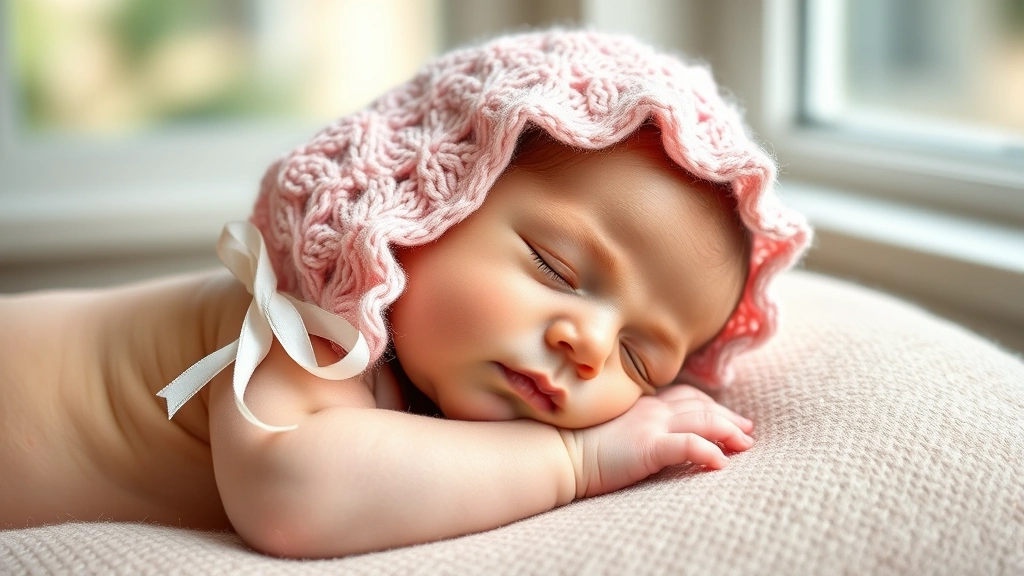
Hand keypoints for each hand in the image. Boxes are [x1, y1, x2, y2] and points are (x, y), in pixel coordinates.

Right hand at [558, 385, 754, 498]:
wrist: (558, 453)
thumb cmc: (578, 446)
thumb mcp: (613, 430)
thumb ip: (634, 427)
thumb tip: (647, 438)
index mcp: (643, 405)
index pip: (686, 398)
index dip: (711, 406)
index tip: (730, 417)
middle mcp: (651, 410)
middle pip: (701, 406)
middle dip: (728, 417)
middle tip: (748, 430)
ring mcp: (651, 426)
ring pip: (702, 420)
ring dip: (728, 431)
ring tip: (745, 445)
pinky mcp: (648, 446)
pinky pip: (688, 445)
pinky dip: (708, 451)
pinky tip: (721, 464)